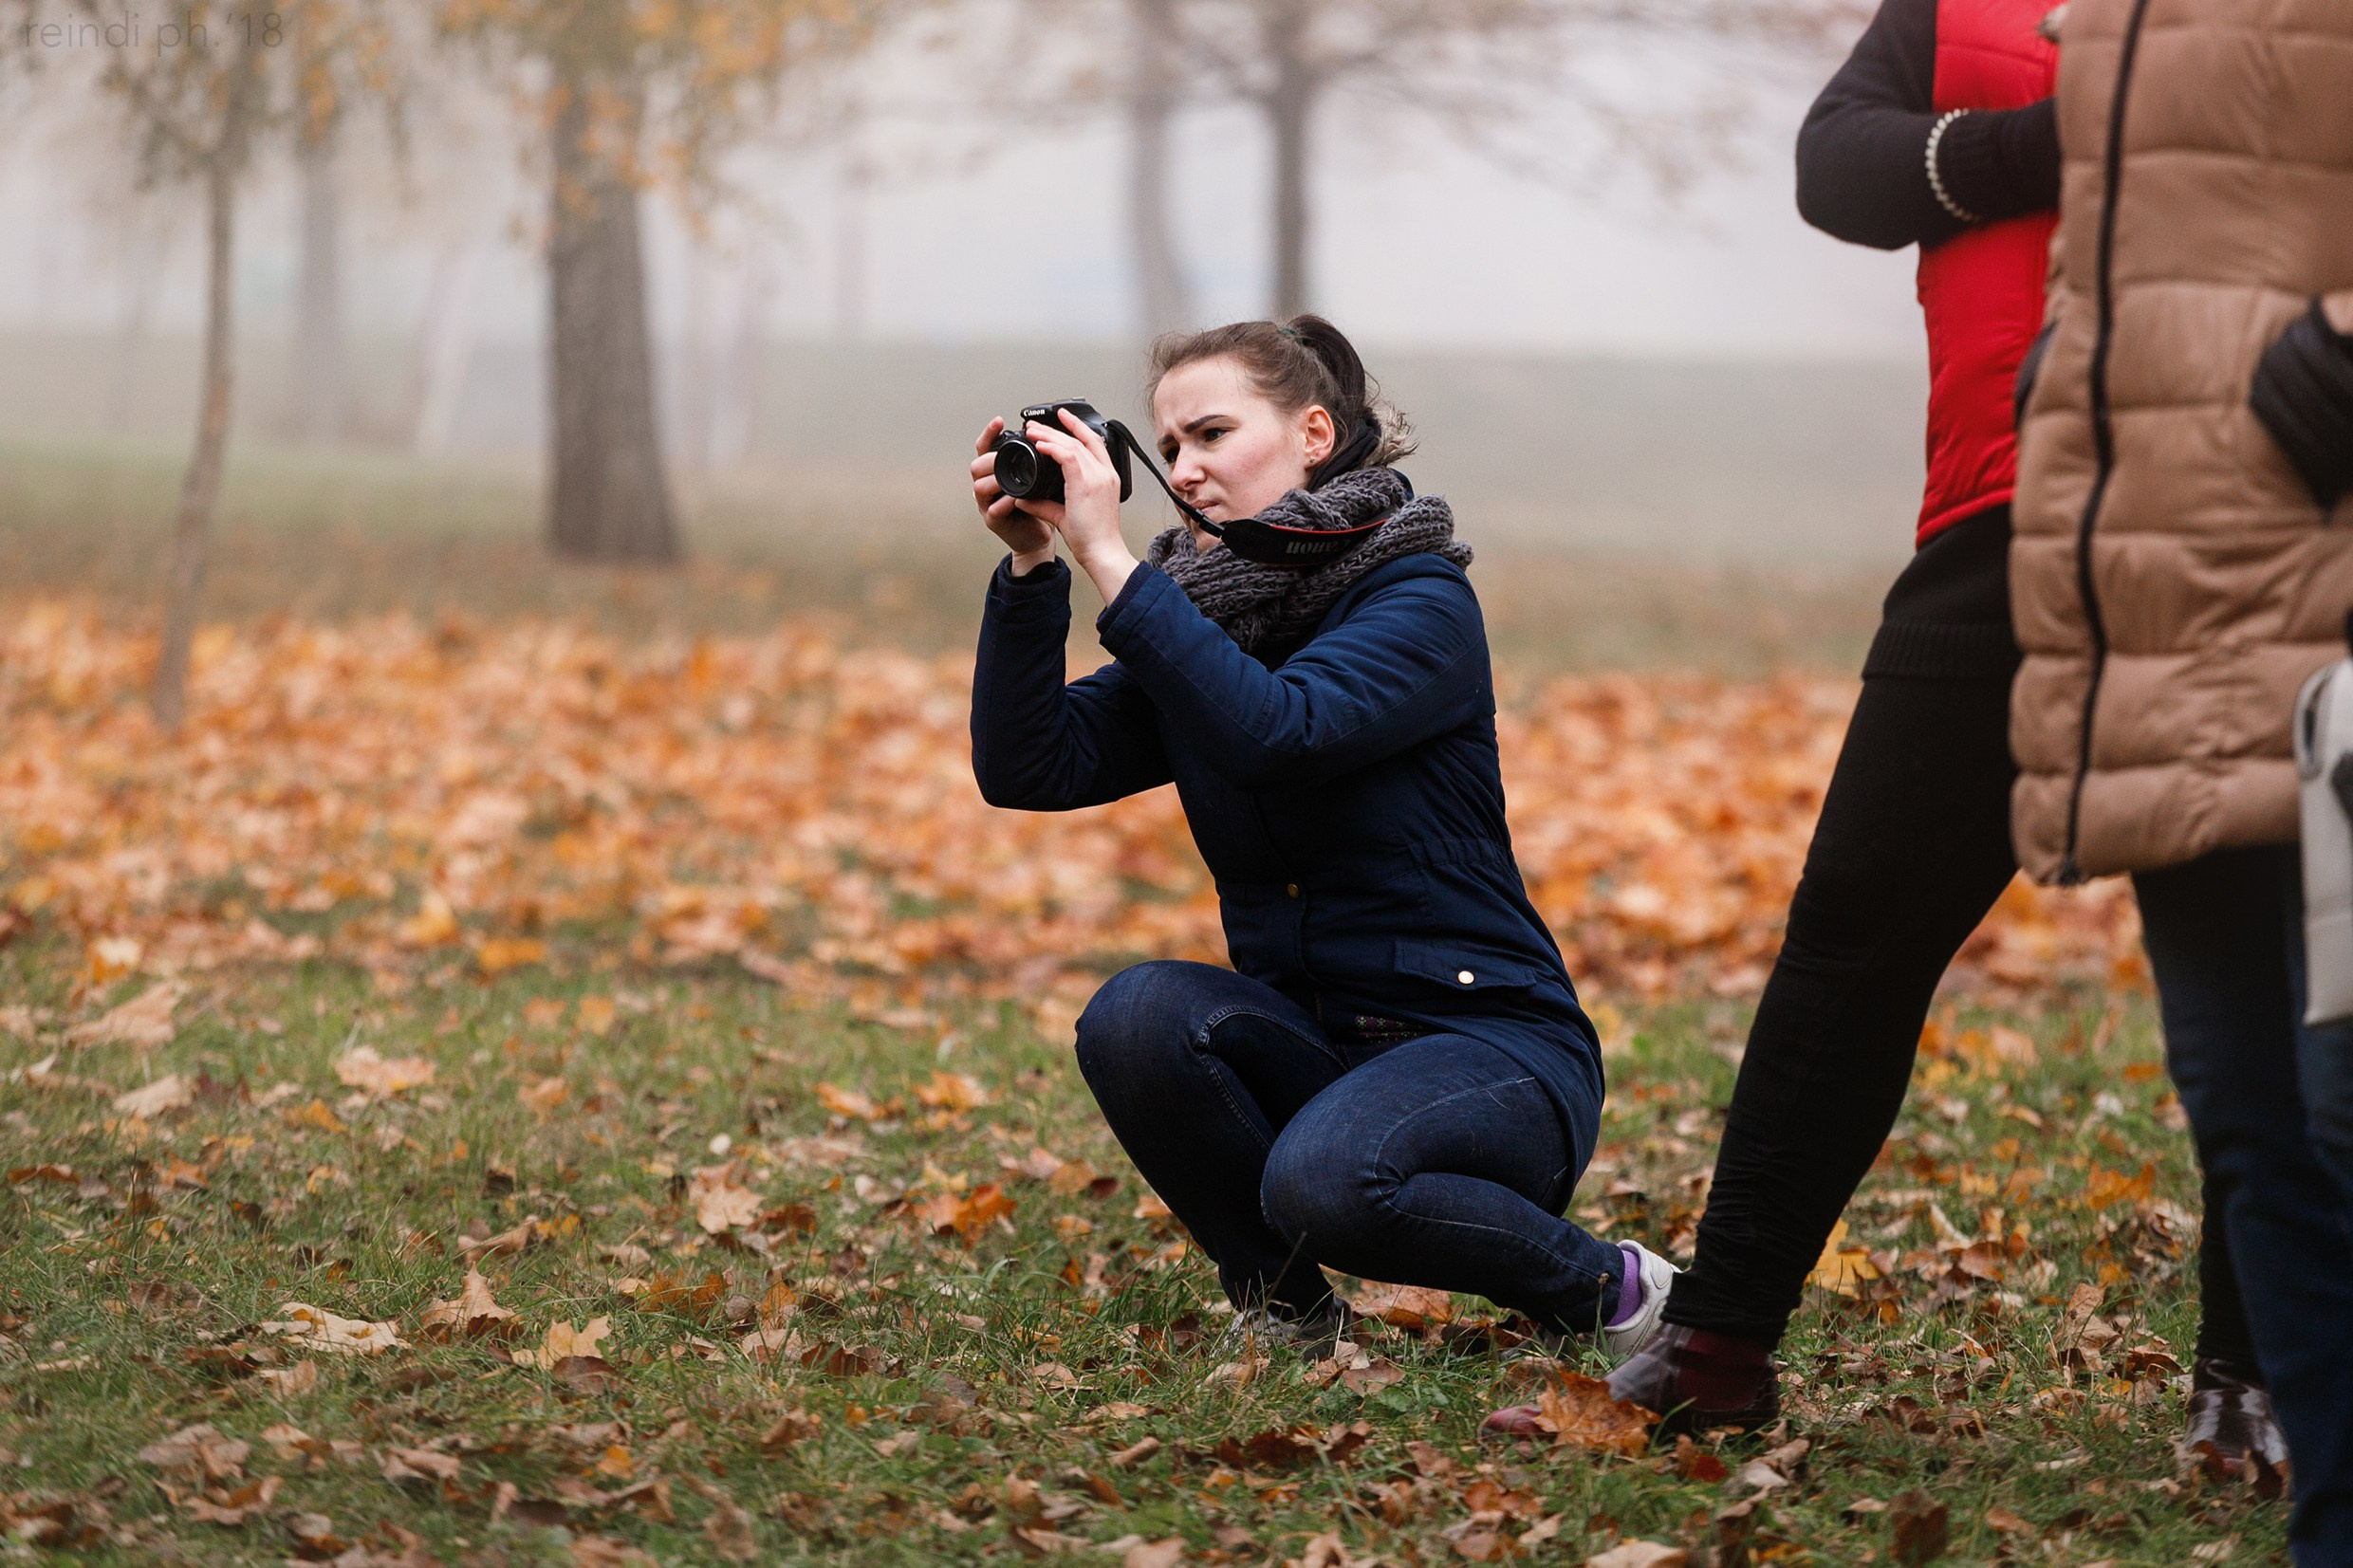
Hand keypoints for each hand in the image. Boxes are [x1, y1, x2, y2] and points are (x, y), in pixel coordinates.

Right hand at [971, 418, 1054, 573]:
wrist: (1039, 537)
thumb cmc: (1039, 506)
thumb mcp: (1039, 477)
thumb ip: (1037, 459)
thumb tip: (1051, 435)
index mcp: (1000, 472)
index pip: (987, 447)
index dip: (990, 433)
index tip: (999, 420)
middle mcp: (989, 486)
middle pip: (976, 465)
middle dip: (991, 459)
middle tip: (1006, 457)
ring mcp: (988, 504)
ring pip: (979, 487)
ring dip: (996, 481)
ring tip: (1011, 478)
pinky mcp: (995, 522)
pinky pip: (993, 510)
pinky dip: (1005, 503)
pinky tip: (1016, 500)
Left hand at [1021, 409, 1137, 603]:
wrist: (1102, 552)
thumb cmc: (1093, 538)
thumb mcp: (1066, 515)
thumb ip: (1045, 505)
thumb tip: (1024, 499)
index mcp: (1106, 478)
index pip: (1094, 443)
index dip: (1078, 427)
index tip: (1063, 417)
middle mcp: (1105, 474)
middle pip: (1082, 439)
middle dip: (1058, 428)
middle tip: (1037, 424)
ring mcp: (1099, 478)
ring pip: (1073, 445)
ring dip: (1050, 436)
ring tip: (1032, 431)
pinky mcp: (1087, 484)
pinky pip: (1068, 457)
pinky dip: (1053, 448)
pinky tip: (1040, 445)